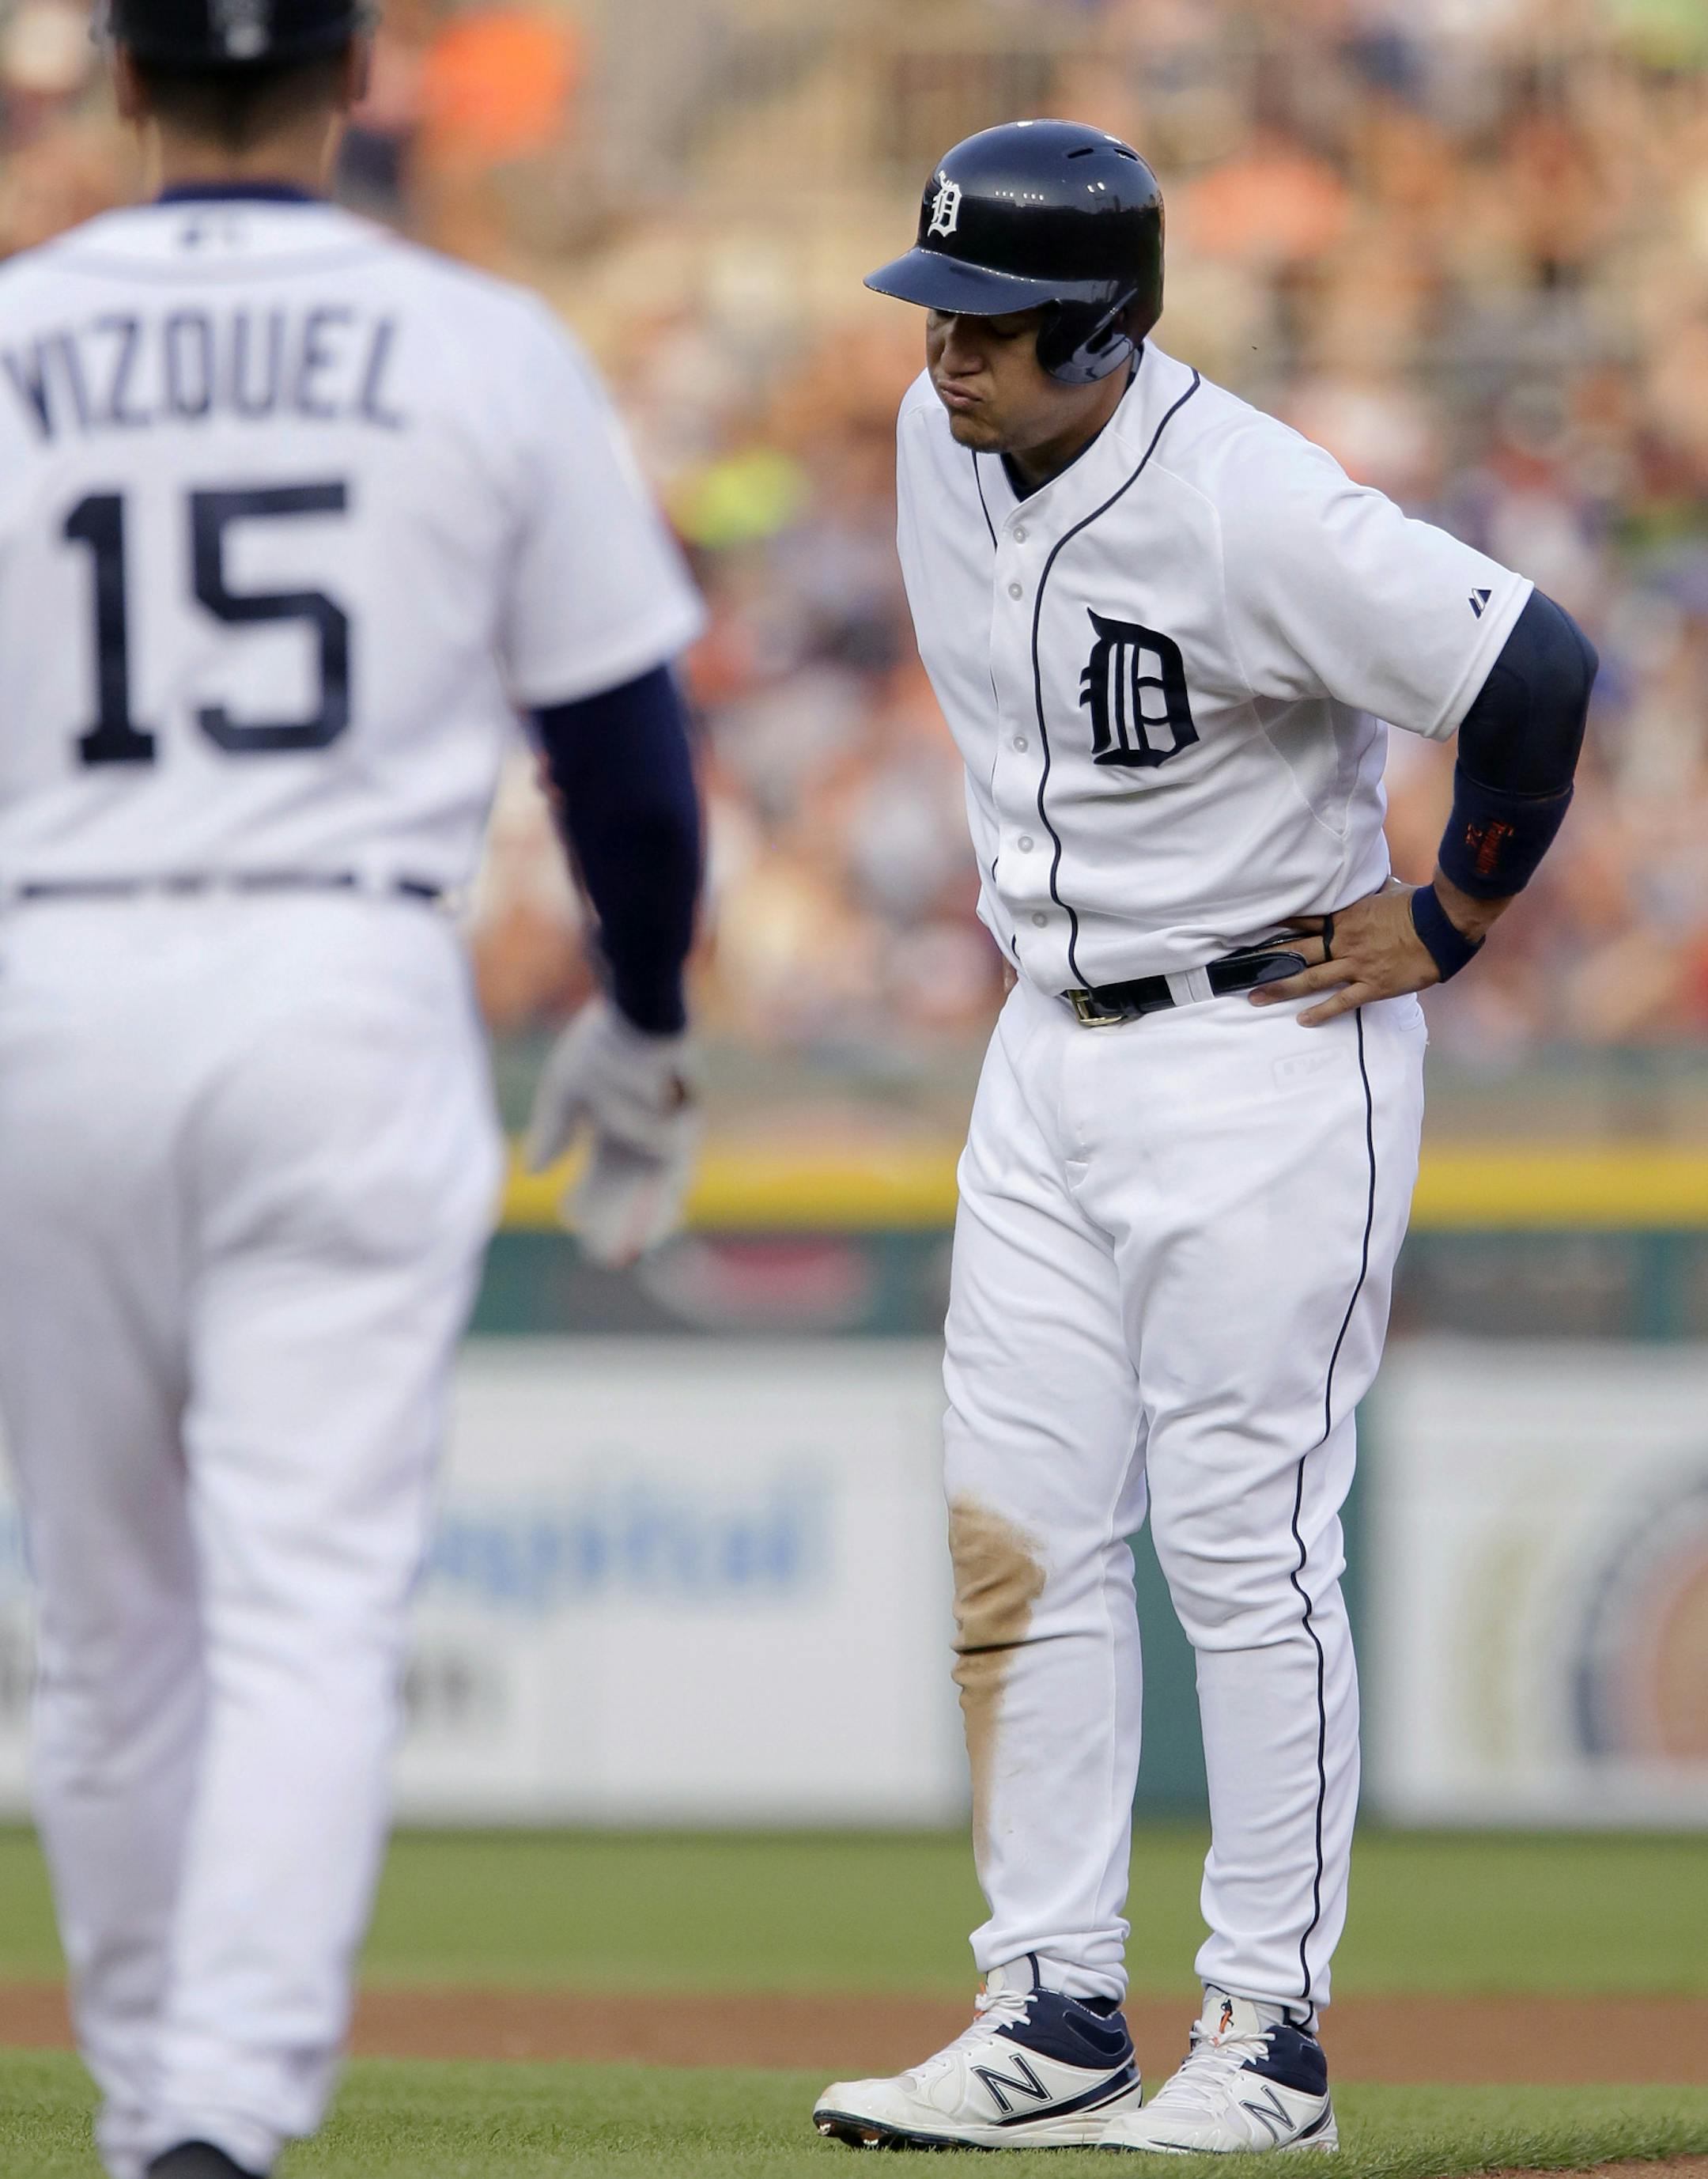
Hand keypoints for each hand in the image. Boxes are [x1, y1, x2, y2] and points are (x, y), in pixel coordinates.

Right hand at [523, 997, 699, 1266]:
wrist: (631, 998)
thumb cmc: (602, 1041)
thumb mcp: (565, 1090)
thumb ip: (554, 1130)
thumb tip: (535, 1171)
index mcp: (619, 1136)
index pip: (608, 1185)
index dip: (598, 1212)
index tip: (584, 1241)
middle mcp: (650, 1136)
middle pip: (643, 1193)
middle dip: (628, 1224)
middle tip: (611, 1255)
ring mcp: (673, 1125)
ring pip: (655, 1160)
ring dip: (626, 1144)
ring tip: (612, 1126)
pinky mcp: (689, 1107)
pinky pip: (668, 1134)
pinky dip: (643, 1116)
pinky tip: (640, 1084)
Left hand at [1249, 875, 1490, 1028]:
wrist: (1442, 925)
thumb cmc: (1417, 905)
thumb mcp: (1387, 891)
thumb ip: (1370, 892)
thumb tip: (1369, 880)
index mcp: (1345, 917)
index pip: (1303, 920)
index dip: (1277, 926)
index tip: (1253, 931)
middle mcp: (1343, 941)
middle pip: (1297, 951)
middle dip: (1268, 960)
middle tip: (1241, 969)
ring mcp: (1356, 965)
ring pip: (1311, 978)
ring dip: (1282, 987)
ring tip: (1256, 997)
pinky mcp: (1373, 985)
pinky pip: (1342, 1002)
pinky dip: (1321, 1012)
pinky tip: (1302, 1019)